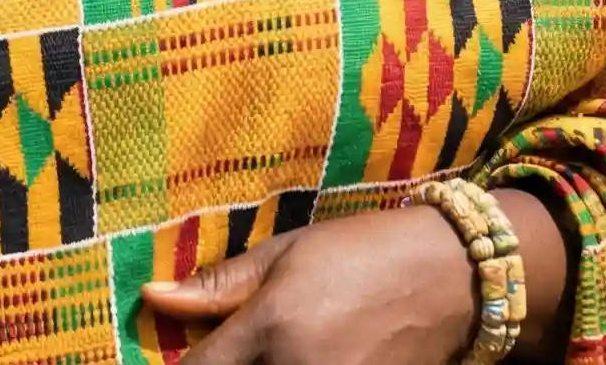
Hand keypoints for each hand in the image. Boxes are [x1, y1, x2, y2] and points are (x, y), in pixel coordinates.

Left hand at [138, 206, 476, 363]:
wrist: (451, 278)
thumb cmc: (363, 252)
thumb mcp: (288, 253)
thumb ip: (221, 284)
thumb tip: (154, 297)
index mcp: (271, 328)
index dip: (187, 363)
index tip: (191, 352)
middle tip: (237, 346)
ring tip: (275, 348)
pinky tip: (300, 355)